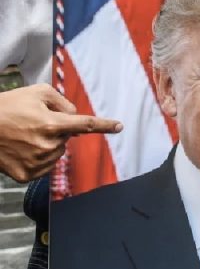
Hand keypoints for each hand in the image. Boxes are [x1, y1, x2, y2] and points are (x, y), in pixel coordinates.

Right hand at [0, 84, 121, 181]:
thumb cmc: (6, 107)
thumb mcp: (35, 92)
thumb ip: (62, 102)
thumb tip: (75, 117)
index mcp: (51, 124)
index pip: (85, 124)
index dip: (104, 125)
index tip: (119, 126)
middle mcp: (48, 146)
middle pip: (66, 139)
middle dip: (56, 130)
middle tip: (32, 123)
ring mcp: (37, 162)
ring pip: (56, 153)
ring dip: (47, 144)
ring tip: (23, 135)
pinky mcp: (27, 175)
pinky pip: (44, 167)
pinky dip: (36, 158)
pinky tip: (20, 149)